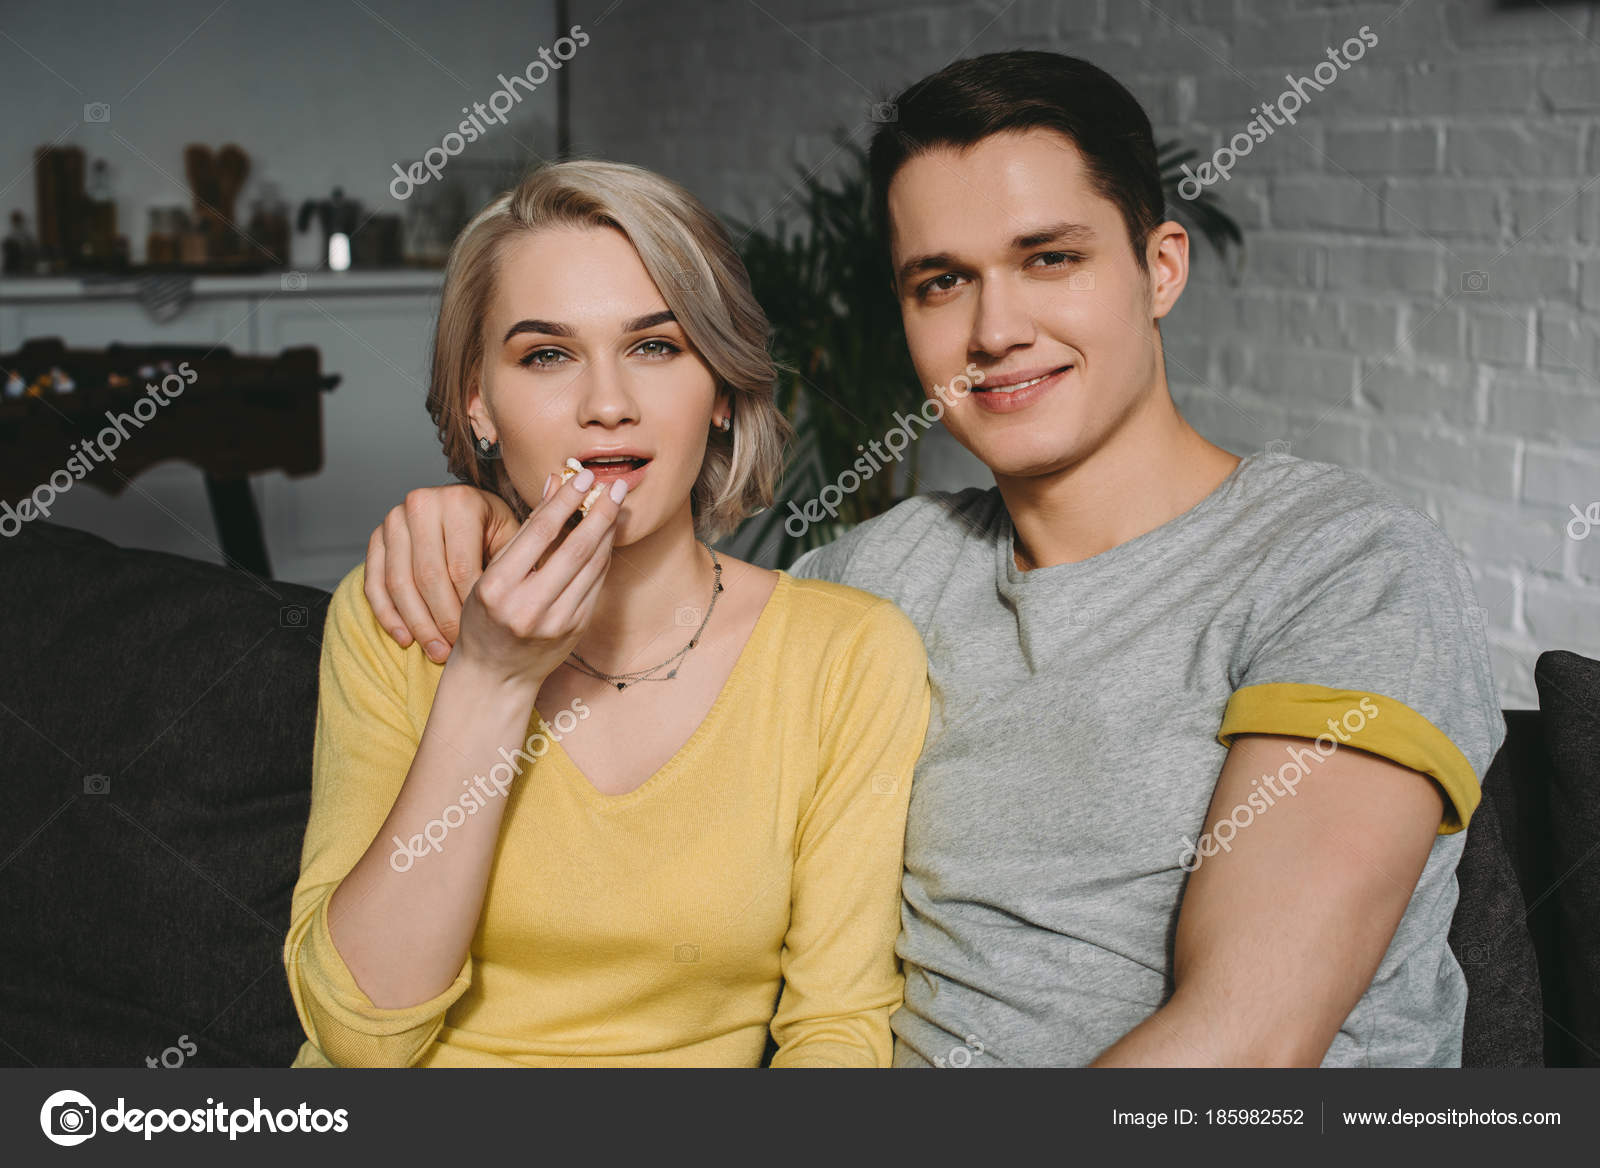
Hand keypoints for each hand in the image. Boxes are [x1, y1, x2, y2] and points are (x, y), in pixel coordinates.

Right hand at [365, 484, 519, 660]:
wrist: (461, 516)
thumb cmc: (495, 533)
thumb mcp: (515, 539)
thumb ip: (530, 552)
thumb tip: (558, 562)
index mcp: (461, 500)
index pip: (461, 566)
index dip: (471, 606)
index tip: (483, 635)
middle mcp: (423, 503)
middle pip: (428, 576)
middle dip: (442, 620)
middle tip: (456, 650)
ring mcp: (394, 518)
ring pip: (399, 582)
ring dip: (417, 623)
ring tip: (436, 652)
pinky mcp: (375, 536)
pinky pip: (373, 582)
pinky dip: (387, 614)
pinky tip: (404, 638)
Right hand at [448, 469, 624, 694]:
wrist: (494, 676)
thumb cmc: (486, 620)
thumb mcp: (492, 575)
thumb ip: (525, 533)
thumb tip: (554, 486)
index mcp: (498, 587)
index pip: (539, 532)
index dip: (565, 500)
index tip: (582, 477)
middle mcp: (528, 606)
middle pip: (575, 548)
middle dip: (599, 512)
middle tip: (614, 486)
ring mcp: (556, 622)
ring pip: (592, 566)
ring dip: (608, 532)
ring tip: (615, 505)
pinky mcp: (576, 630)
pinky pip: (596, 584)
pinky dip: (604, 557)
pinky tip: (608, 537)